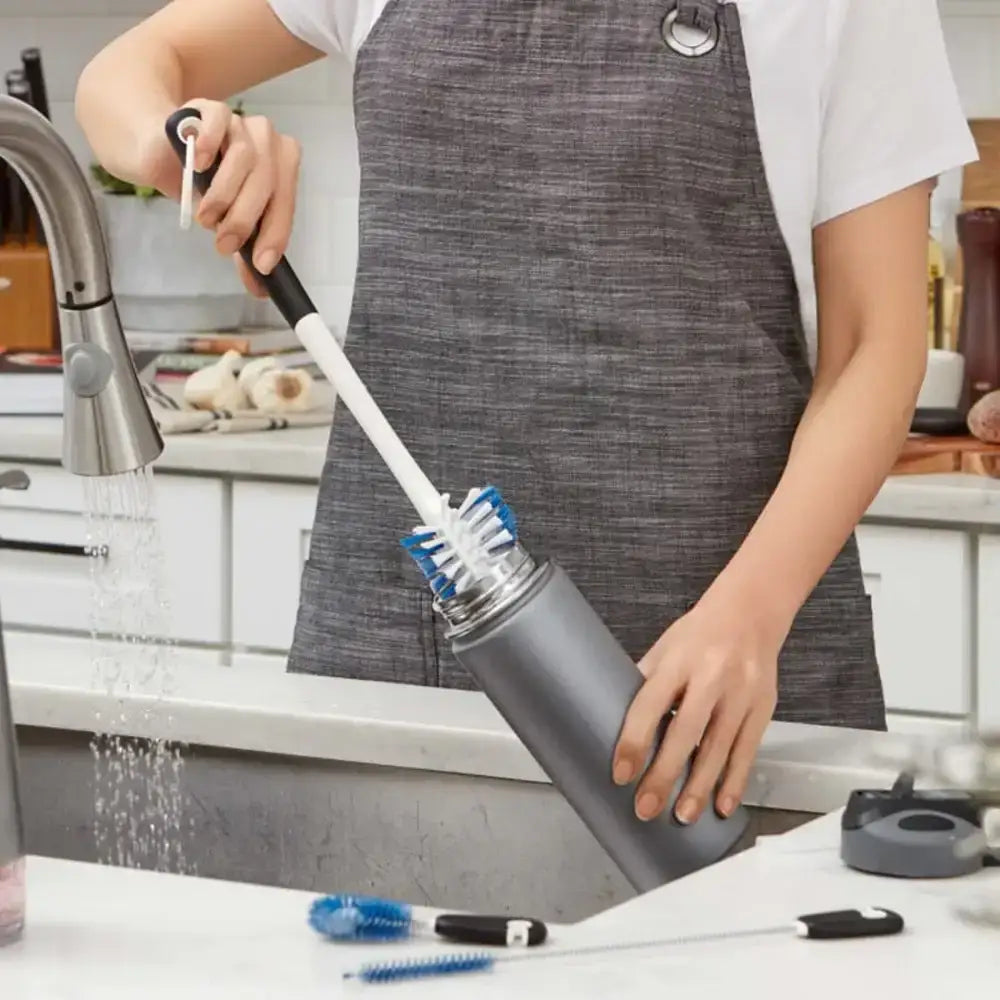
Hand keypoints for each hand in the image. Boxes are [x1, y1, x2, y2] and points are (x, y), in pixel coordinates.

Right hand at [135, 99, 300, 296]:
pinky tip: (197, 165)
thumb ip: (245, 248)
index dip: (275, 235)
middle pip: (267, 180)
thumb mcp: (227, 220)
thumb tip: (260, 288)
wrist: (161, 150)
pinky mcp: (209, 108)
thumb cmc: (203, 185)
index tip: (261, 263)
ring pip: (244, 155)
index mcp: (282, 168)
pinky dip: (210, 145)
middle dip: (246, 219)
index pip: (285, 204)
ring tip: (206, 218)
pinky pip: (217, 121)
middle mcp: (267, 141)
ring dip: (224, 194)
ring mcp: (240, 122)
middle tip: (224, 244)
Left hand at [612, 594, 783, 824]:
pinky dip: (735, 781)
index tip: (620, 773)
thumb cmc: (699, 633)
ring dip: (700, 787)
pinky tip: (722, 806)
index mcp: (678, 661)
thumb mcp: (664, 648)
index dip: (634, 741)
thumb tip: (612, 720)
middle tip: (645, 808)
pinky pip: (747, 750)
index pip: (650, 705)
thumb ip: (644, 683)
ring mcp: (741, 693)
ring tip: (682, 816)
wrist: (751, 612)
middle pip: (686, 733)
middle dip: (665, 775)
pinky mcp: (763, 707)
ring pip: (719, 748)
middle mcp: (711, 677)